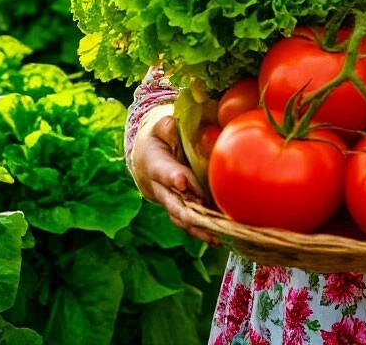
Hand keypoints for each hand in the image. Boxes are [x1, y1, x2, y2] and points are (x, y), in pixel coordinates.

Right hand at [132, 111, 219, 245]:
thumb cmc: (158, 139)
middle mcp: (160, 188)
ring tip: (214, 236)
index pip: (162, 171)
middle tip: (203, 217)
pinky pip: (190, 223)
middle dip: (187, 211)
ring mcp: (170, 202)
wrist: (146, 159)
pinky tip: (218, 240)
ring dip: (197, 228)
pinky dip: (202, 232)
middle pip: (172, 202)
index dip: (172, 177)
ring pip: (181, 218)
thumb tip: (175, 125)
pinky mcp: (180, 210)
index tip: (182, 182)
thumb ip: (167, 126)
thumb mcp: (160, 127)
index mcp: (155, 164)